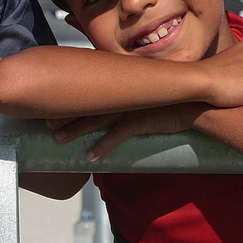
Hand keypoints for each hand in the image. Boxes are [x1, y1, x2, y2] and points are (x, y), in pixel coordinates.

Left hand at [48, 104, 204, 161]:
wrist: (196, 102)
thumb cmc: (172, 98)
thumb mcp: (148, 91)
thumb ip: (131, 94)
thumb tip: (118, 103)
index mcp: (122, 85)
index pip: (90, 90)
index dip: (70, 98)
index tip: (53, 105)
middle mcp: (122, 93)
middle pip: (86, 104)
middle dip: (64, 115)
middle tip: (46, 124)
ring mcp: (130, 106)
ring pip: (95, 120)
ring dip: (75, 130)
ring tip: (57, 140)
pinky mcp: (140, 121)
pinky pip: (116, 136)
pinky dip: (102, 147)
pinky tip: (90, 156)